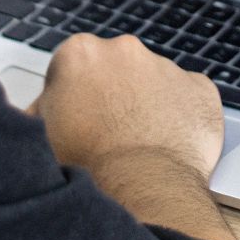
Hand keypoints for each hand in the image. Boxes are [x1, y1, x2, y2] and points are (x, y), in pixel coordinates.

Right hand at [29, 33, 224, 178]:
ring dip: (146, 105)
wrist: (138, 189)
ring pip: (153, 83)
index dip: (74, 97)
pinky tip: (166, 144)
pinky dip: (181, 117)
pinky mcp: (200, 88)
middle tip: (107, 134)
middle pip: (116, 69)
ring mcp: (166, 67)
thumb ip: (42, 110)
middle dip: (112, 95)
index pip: (74, 68)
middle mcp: (124, 50)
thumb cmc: (87, 166)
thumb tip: (40, 108)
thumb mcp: (40, 134)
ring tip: (137, 145)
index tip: (78, 119)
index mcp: (79, 53)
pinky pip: (188, 98)